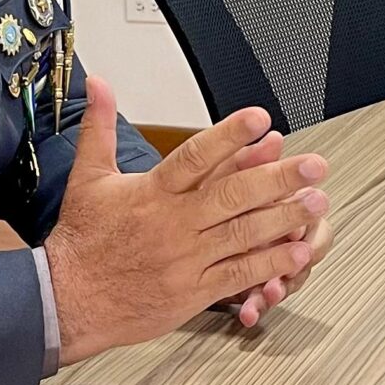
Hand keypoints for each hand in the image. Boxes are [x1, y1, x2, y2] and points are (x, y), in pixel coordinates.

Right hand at [44, 79, 329, 363]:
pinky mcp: (194, 292)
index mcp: (152, 192)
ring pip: (243, 234)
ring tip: (317, 201)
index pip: (196, 156)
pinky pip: (239, 275)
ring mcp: (187, 259)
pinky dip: (270, 263)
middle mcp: (174, 224)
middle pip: (232, 195)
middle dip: (277, 177)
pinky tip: (297, 251)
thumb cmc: (82, 239)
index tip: (261, 119)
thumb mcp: (88, 176)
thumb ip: (100, 126)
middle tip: (313, 164)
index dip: (230, 136)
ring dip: (284, 217)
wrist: (67, 300)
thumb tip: (99, 84)